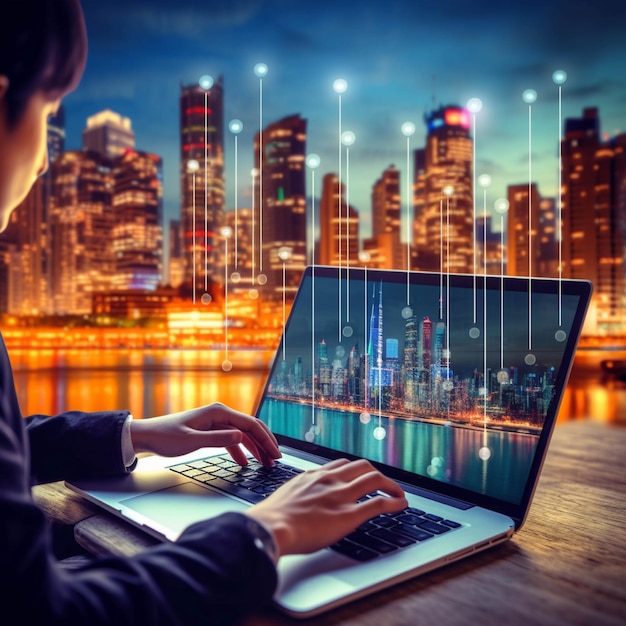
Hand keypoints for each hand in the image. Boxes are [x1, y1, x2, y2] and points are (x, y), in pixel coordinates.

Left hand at [129, 403, 280, 466]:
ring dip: (255, 448)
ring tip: (265, 463)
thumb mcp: (192, 441)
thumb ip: (217, 439)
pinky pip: (232, 439)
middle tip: (276, 459)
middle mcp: (220, 414)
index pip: (251, 424)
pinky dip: (241, 450)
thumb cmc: (166, 436)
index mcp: (218, 412)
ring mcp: (216, 422)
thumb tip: (240, 437)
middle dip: (265, 443)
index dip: (266, 440)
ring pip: (243, 434)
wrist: (148, 436)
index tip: (275, 454)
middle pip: (251, 427)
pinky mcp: (211, 430)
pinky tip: (246, 462)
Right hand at [246, 458, 407, 556]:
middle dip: (376, 474)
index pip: (341, 464)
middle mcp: (330, 480)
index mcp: (314, 476)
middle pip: (362, 466)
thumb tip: (299, 504)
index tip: (361, 476)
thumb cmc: (272, 518)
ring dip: (391, 485)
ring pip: (375, 479)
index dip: (356, 470)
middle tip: (383, 484)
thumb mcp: (286, 497)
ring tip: (398, 494)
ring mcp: (341, 495)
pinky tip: (401, 505)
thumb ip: (299, 495)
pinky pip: (379, 502)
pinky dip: (394, 502)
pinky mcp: (349, 514)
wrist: (270, 526)